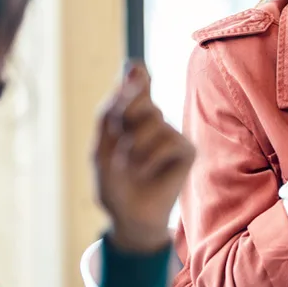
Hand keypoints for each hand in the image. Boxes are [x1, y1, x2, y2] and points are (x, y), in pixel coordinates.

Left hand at [92, 61, 194, 252]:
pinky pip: (168, 140)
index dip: (136, 72)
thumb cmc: (113, 182)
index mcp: (130, 114)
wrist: (127, 217)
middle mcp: (153, 118)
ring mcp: (171, 133)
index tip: (133, 69)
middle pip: (139, 96)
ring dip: (133, 145)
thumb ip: (111, 109)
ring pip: (153, 118)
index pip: (136, 79)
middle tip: (119, 142)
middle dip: (124, 118)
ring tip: (130, 165)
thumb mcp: (101, 146)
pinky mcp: (187, 150)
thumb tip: (131, 69)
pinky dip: (150, 158)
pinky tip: (146, 172)